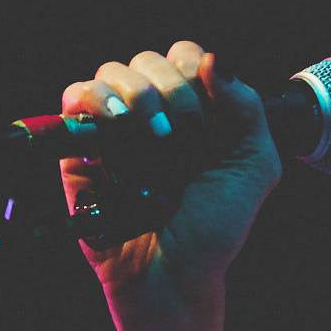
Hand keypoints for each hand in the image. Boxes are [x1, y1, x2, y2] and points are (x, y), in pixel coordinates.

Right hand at [59, 41, 281, 327]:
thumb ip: (248, 110)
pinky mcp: (81, 143)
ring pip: (113, 71)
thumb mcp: (254, 168)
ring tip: (153, 135)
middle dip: (172, 89)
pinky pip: (76, 95)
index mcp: (197, 113)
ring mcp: (117, 126)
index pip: (188, 58)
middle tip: (184, 133)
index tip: (209, 111)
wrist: (173, 272)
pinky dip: (96, 100)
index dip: (196, 70)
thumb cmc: (214, 227)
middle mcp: (155, 114)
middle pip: (151, 60)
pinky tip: (117, 124)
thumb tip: (215, 61)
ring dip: (136, 93)